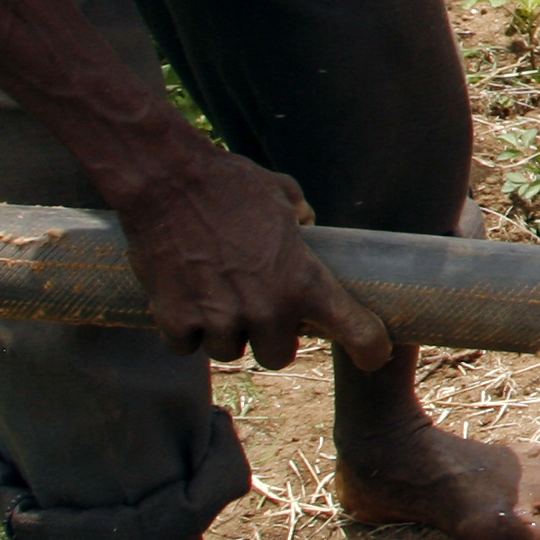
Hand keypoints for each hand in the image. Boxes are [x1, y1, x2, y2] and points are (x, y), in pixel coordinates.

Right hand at [113, 145, 391, 373]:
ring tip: (213, 296)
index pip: (355, 331)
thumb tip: (305, 224)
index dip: (368, 348)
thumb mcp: (283, 195)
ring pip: (228, 352)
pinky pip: (185, 345)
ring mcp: (220, 320)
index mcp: (304, 281)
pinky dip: (183, 329)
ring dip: (223, 333)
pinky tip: (181, 299)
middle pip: (277, 357)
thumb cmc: (229, 184)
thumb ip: (301, 217)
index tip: (372, 356)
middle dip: (268, 337)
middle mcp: (267, 310)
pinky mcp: (176, 322)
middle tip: (257, 309)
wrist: (167, 182)